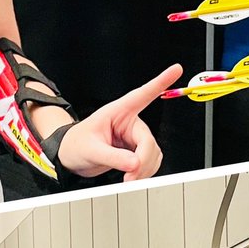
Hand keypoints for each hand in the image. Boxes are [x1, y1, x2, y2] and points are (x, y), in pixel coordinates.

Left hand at [56, 64, 181, 180]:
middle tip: (130, 177)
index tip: (177, 68)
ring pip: (153, 154)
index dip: (161, 82)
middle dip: (142, 161)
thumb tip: (135, 164)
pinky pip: (150, 162)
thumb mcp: (91, 150)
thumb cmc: (76, 145)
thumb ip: (113, 157)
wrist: (71, 157)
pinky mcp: (137, 151)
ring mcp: (135, 138)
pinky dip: (144, 172)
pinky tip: (132, 176)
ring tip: (128, 179)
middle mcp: (131, 122)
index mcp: (119, 112)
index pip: (143, 95)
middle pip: (148, 141)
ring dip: (144, 169)